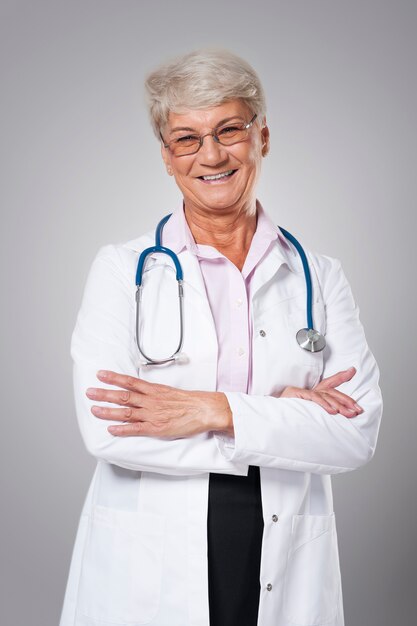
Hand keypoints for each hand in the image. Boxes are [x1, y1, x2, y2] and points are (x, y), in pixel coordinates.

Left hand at [86, 370, 232, 437]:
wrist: (204, 409)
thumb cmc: (190, 402)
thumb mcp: (170, 392)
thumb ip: (155, 394)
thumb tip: (143, 393)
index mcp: (154, 390)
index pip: (129, 382)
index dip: (113, 378)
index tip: (100, 374)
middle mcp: (150, 401)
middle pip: (123, 396)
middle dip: (104, 394)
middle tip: (90, 392)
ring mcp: (152, 414)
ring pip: (126, 412)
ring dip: (108, 411)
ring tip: (94, 409)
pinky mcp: (156, 428)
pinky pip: (136, 429)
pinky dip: (122, 430)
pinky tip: (111, 430)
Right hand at [279, 367, 362, 417]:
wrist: (270, 417)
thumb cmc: (288, 416)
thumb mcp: (308, 414)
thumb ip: (321, 411)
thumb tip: (336, 413)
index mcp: (311, 393)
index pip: (329, 384)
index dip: (341, 377)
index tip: (352, 371)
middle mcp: (307, 391)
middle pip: (330, 391)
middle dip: (346, 400)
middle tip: (357, 409)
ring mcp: (301, 392)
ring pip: (324, 395)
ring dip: (337, 404)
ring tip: (347, 413)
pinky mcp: (295, 394)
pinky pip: (313, 398)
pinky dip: (323, 404)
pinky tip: (332, 411)